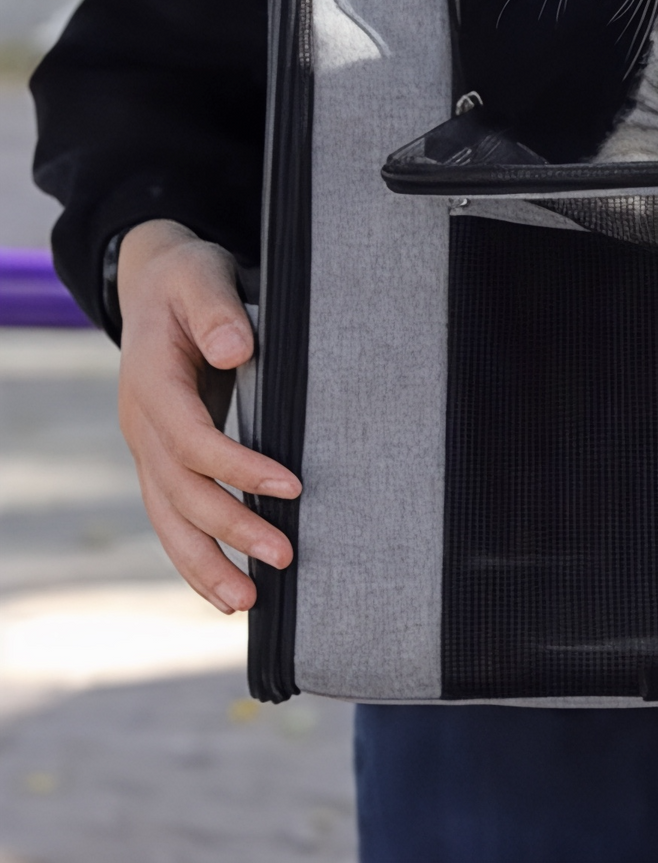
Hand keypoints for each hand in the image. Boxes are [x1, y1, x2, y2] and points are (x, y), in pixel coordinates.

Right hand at [116, 220, 300, 612]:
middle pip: (180, 493)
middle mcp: (143, 425)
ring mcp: (148, 446)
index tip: (292, 486)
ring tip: (247, 602)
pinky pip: (173, 515)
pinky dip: (195, 555)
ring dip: (205, 564)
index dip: (239, 469)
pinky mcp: (163, 458)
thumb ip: (216, 313)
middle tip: (283, 557)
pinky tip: (225, 589)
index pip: (194, 441)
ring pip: (169, 518)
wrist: (154, 283)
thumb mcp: (200, 278)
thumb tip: (236, 348)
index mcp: (152, 384)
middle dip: (231, 530)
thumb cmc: (187, 280)